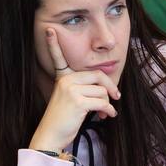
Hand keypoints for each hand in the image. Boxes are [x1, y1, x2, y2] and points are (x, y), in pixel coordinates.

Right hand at [30, 27, 119, 151]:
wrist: (51, 136)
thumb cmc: (62, 120)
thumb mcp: (69, 99)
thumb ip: (84, 89)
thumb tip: (109, 91)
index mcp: (62, 78)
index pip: (58, 58)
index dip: (53, 44)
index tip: (50, 30)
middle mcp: (66, 81)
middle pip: (97, 75)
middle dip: (110, 86)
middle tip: (116, 96)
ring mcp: (71, 90)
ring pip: (102, 91)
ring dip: (107, 103)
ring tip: (104, 113)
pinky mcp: (78, 101)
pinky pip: (103, 102)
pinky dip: (109, 110)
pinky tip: (107, 116)